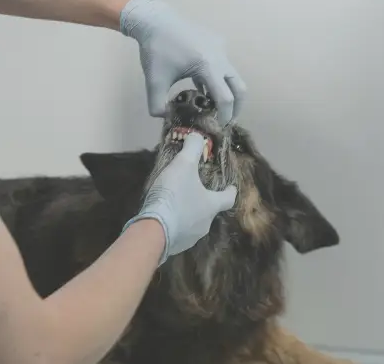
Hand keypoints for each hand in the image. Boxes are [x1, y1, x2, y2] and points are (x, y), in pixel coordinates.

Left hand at [120, 0, 245, 125]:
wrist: (155, 20)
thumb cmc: (156, 50)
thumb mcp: (153, 81)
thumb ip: (157, 105)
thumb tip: (166, 118)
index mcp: (208, 66)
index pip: (225, 98)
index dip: (225, 115)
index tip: (220, 127)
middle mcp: (220, 57)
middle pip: (238, 87)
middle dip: (236, 106)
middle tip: (227, 120)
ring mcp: (220, 48)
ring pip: (231, 75)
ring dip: (226, 91)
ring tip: (212, 105)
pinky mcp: (216, 42)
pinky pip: (222, 64)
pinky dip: (218, 78)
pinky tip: (203, 87)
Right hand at [122, 134, 236, 263]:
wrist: (153, 229)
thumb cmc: (174, 195)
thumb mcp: (183, 165)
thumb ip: (192, 149)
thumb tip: (198, 137)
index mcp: (212, 205)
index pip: (228, 198)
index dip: (229, 190)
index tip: (229, 186)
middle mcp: (206, 223)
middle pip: (210, 211)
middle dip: (203, 201)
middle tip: (193, 190)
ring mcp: (191, 238)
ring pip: (194, 223)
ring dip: (188, 214)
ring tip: (176, 204)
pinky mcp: (176, 246)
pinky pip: (179, 233)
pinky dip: (175, 225)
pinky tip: (165, 218)